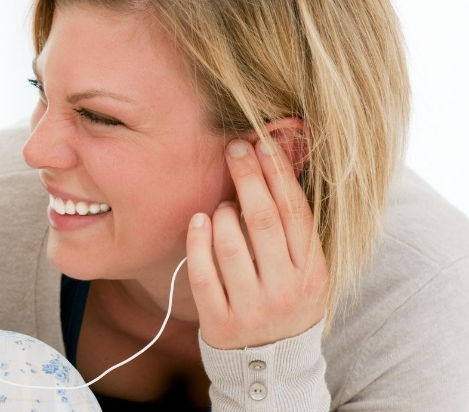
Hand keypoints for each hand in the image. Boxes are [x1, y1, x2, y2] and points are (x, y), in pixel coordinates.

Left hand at [186, 138, 327, 348]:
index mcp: (312, 273)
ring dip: (221, 213)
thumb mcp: (304, 271)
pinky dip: (197, 241)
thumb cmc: (285, 302)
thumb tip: (277, 167)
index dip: (277, 174)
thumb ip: (293, 230)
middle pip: (263, 220)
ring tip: (221, 204)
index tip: (261, 143)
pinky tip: (197, 221)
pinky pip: (202, 272)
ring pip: (230, 244)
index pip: (295, 213)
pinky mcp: (220, 321)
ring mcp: (251, 307)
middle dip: (247, 178)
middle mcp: (285, 289)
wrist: (270, 367)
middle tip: (233, 148)